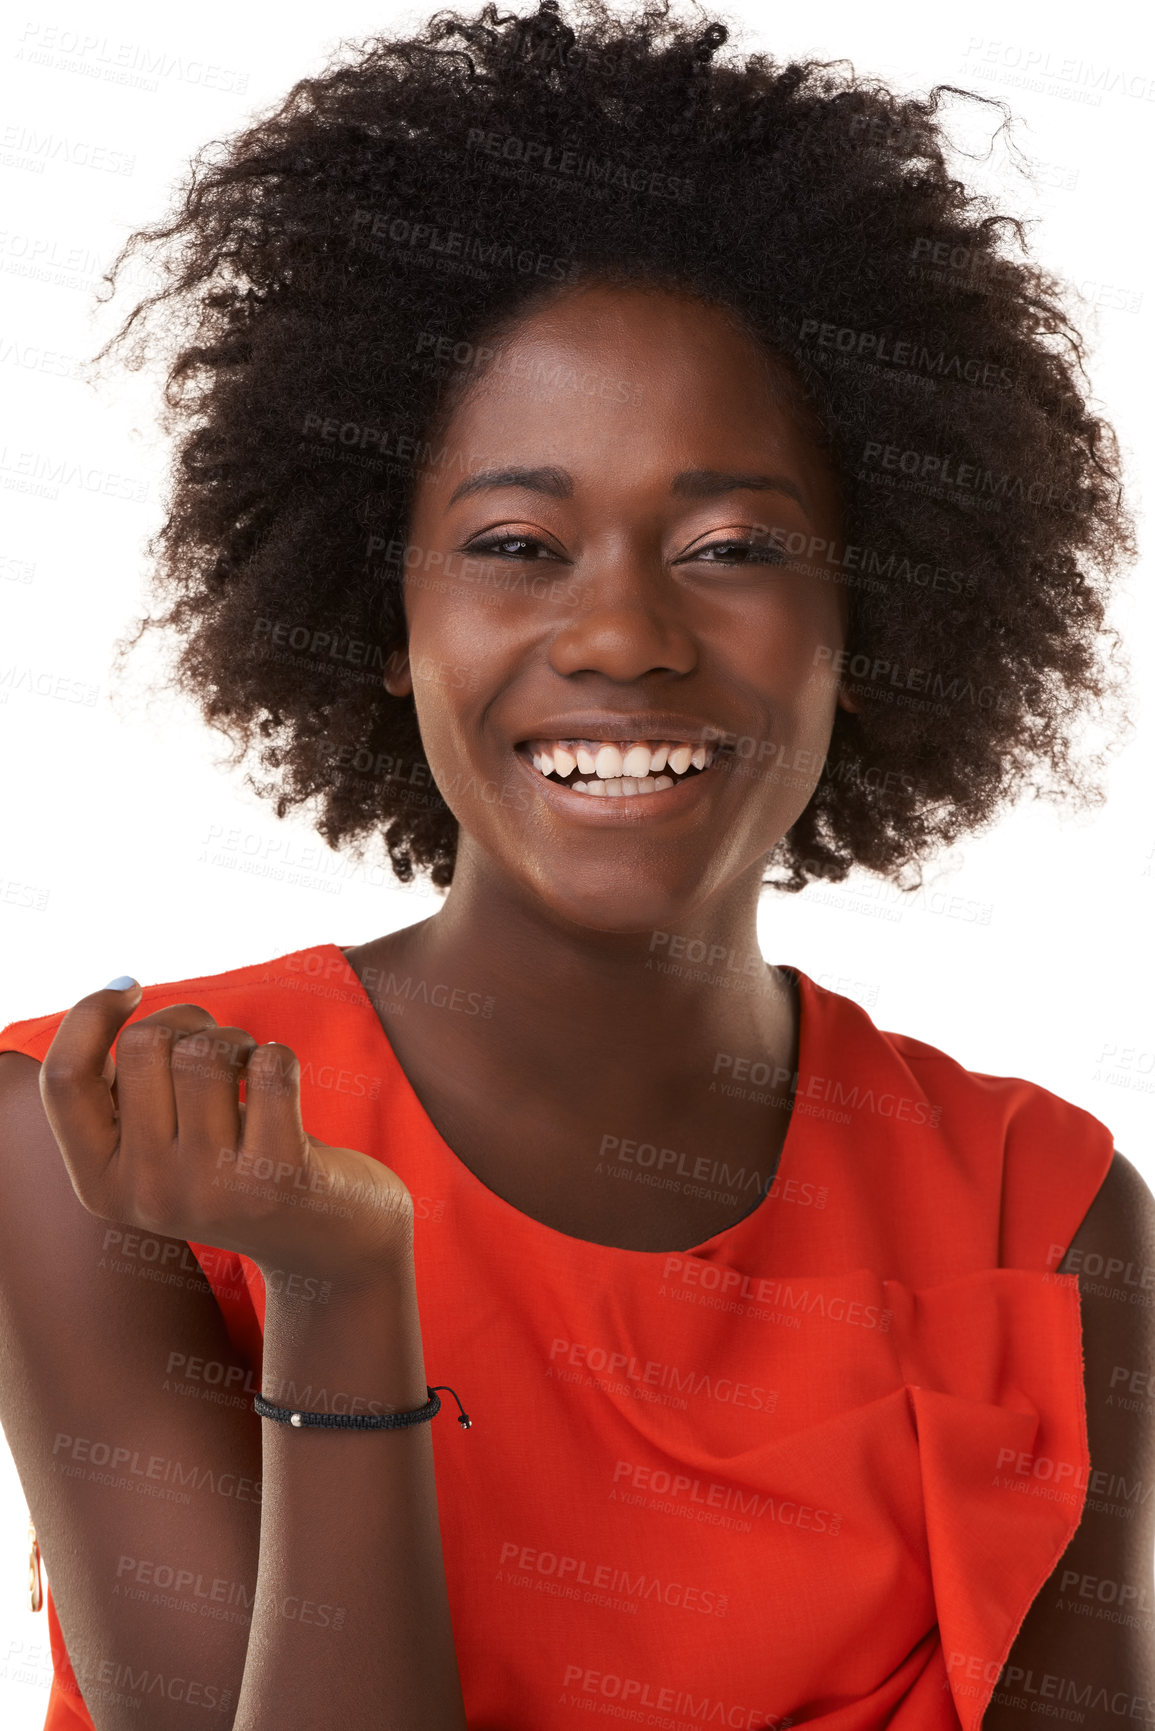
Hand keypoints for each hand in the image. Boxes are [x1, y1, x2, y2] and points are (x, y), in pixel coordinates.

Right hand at [39, 984, 414, 1290]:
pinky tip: (282, 1089)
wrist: (326, 1244)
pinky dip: (278, 1056)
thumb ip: (125, 1090)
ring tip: (249, 1074)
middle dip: (188, 1022)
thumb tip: (115, 995)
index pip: (63, 1080)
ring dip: (236, 1040)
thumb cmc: (235, 1167)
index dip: (88, 1016)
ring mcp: (212, 1190)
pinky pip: (269, 1064)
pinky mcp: (277, 1176)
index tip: (128, 990)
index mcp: (101, 1186)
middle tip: (218, 1051)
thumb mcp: (160, 1148)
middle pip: (143, 1044)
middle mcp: (149, 1194)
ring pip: (205, 1050)